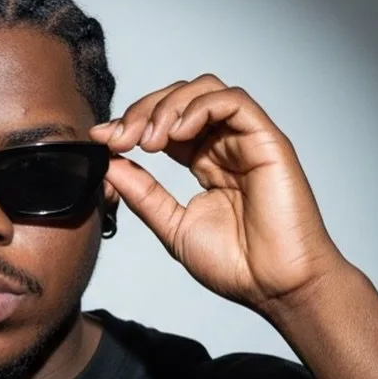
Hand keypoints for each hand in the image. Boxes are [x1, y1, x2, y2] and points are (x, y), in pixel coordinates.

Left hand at [89, 74, 346, 313]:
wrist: (274, 287)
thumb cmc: (235, 265)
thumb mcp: (172, 225)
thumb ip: (143, 193)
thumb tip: (109, 163)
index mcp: (204, 162)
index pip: (164, 123)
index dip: (131, 124)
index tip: (103, 140)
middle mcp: (225, 145)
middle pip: (179, 99)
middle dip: (142, 111)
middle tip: (120, 138)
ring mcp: (246, 141)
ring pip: (204, 91)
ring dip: (167, 106)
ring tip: (149, 141)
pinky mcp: (267, 140)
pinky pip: (233, 101)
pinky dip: (200, 107)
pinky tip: (178, 132)